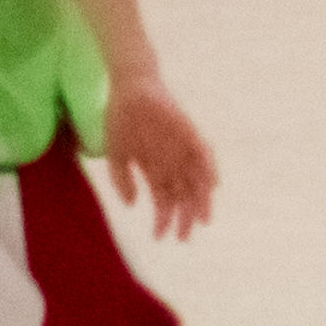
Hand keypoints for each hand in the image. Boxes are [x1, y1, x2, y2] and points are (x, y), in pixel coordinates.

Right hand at [97, 70, 216, 237]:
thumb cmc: (120, 121)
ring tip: (200, 219)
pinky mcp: (187, 130)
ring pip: (197, 177)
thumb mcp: (115, 155)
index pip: (165, 198)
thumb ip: (122, 180)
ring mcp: (181, 145)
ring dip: (200, 198)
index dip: (165, 219)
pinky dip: (208, 167)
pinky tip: (211, 184)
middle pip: (184, 193)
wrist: (127, 88)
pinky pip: (203, 150)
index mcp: (154, 168)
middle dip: (185, 216)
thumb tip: (131, 204)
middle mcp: (171, 160)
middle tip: (184, 237)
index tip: (161, 237)